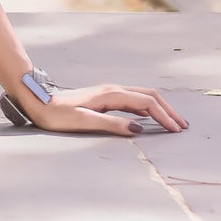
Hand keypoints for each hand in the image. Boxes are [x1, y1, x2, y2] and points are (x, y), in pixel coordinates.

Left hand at [27, 83, 187, 136]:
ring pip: (143, 96)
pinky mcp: (104, 98)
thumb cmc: (56, 114)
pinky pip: (134, 100)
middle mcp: (113, 90)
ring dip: (160, 108)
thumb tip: (139, 130)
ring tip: (173, 122)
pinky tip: (150, 117)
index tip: (177, 130)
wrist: (37, 101)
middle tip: (183, 126)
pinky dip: (148, 107)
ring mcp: (109, 92)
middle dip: (168, 110)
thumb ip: (111, 124)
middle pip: (150, 96)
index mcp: (111, 95)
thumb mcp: (83, 122)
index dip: (164, 116)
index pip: (146, 103)